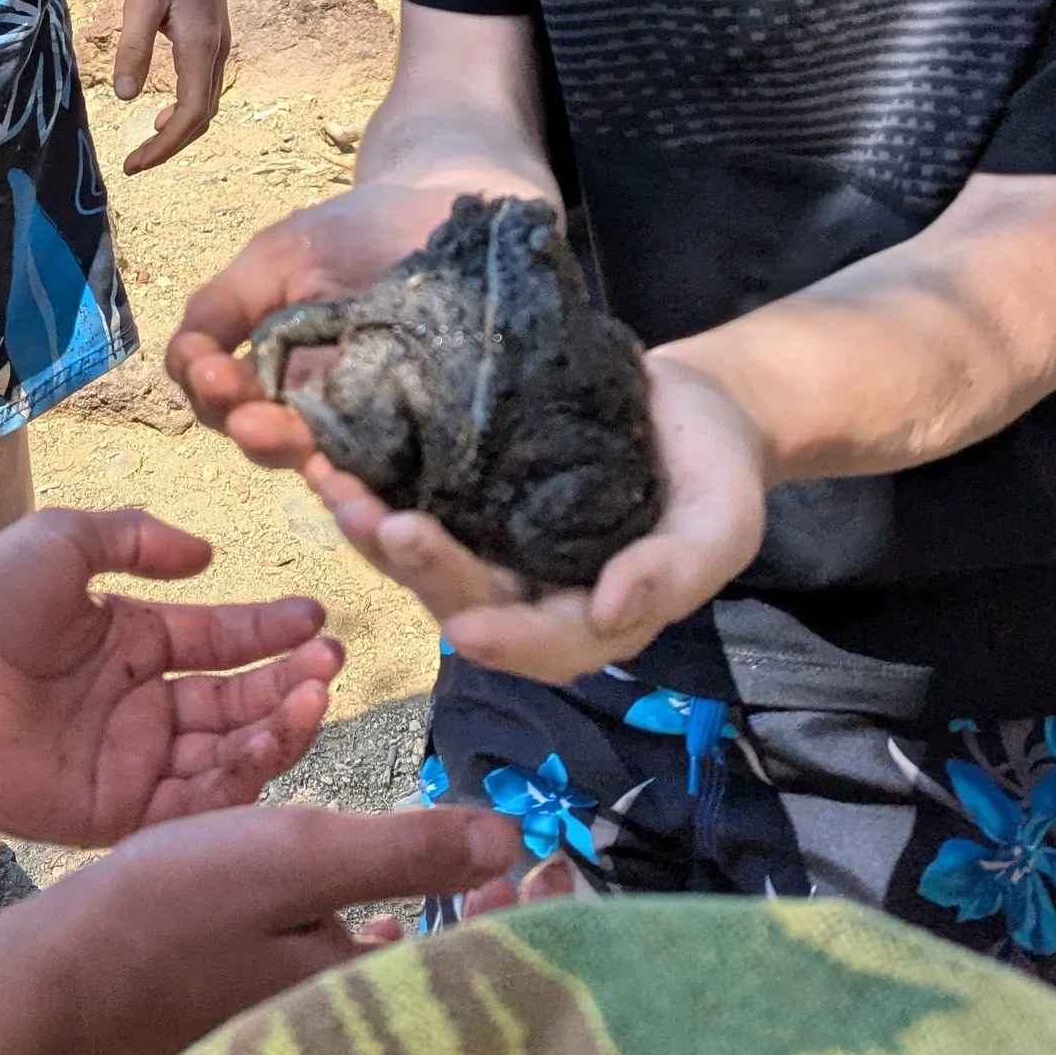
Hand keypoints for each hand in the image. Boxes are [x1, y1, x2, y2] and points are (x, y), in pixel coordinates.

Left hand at [0, 508, 343, 840]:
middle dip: (288, 683)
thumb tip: (208, 555)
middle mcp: (139, 706)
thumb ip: (136, 538)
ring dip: (276, 728)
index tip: (318, 619)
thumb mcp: (62, 542)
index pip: (219, 641)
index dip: (269, 630)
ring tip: (312, 696)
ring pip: (226, 755)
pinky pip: (191, 805)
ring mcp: (130, 764)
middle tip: (330, 663)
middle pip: (236, 701)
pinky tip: (267, 744)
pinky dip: (237, 783)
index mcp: (130, 643)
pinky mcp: (115, 815)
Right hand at [19, 799, 522, 1054]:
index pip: (488, 962)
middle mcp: (350, 1034)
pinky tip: (371, 924)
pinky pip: (350, 993)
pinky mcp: (266, 1034)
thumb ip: (405, 851)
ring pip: (402, 985)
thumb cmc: (171, 910)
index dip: (534, 911)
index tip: (557, 860)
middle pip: (452, 980)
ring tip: (467, 886)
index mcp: (370, 996)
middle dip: (496, 923)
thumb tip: (514, 843)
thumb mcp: (295, 856)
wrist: (55, 981)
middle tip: (530, 870)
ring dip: (441, 932)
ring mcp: (305, 1040)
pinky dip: (379, 950)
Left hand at [112, 0, 228, 171]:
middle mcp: (218, 52)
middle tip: (135, 163)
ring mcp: (221, 44)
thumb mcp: (139, 0)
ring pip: (207, 104)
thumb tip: (126, 98)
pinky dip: (187, 109)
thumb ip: (134, 49)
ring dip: (180, 130)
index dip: (162, 146)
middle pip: (202, 118)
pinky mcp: (215, 35)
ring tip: (146, 146)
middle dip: (170, 146)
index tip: (132, 164)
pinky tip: (162, 111)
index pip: (189, 115)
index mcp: (201, 47)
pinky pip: (206, 87)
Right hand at [165, 181, 466, 437]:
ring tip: (266, 429)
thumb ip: (222, 308)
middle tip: (233, 402)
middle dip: (243, 421)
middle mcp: (311, 410)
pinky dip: (355, 460)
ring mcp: (366, 427)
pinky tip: (336, 451)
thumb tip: (182, 364)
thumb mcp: (279, 259)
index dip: (208, 389)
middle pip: (262, 436)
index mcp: (268, 374)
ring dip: (286, 445)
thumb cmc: (358, 234)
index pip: (221, 401)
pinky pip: (379, 458)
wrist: (451, 215)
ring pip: (316, 454)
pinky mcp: (419, 435)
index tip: (205, 369)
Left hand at [302, 348, 772, 686]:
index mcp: (593, 620)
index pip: (545, 647)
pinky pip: (414, 497)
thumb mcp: (722, 523)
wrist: (692, 407)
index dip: (507, 641)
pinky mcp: (468, 497)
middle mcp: (529, 596)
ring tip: (337, 486)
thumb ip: (675, 573)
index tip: (467, 627)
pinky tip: (333, 451)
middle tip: (381, 524)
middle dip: (419, 569)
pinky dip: (373, 480)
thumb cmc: (716, 472)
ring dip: (374, 529)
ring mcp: (493, 547)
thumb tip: (612, 612)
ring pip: (424, 557)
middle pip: (466, 600)